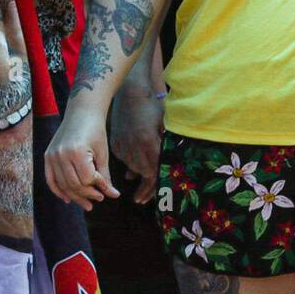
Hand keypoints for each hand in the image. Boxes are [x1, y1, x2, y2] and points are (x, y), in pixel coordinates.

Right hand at [45, 108, 119, 210]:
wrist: (81, 112)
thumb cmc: (96, 131)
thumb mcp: (103, 153)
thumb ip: (105, 175)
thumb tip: (113, 195)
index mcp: (76, 151)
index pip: (87, 179)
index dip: (98, 186)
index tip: (108, 190)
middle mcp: (61, 154)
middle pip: (74, 184)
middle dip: (88, 195)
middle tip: (99, 200)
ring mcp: (52, 155)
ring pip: (63, 184)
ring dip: (75, 196)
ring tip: (88, 204)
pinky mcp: (47, 155)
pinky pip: (50, 179)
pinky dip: (59, 191)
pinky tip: (68, 199)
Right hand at [110, 86, 163, 204]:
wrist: (130, 93)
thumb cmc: (152, 106)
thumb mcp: (166, 123)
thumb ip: (170, 142)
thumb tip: (178, 158)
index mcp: (149, 145)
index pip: (153, 173)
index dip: (155, 187)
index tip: (155, 197)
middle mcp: (135, 149)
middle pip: (142, 174)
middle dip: (143, 190)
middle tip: (141, 200)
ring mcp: (123, 146)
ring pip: (132, 168)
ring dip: (136, 176)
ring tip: (137, 187)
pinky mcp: (116, 143)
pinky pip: (124, 159)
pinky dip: (129, 165)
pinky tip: (131, 171)